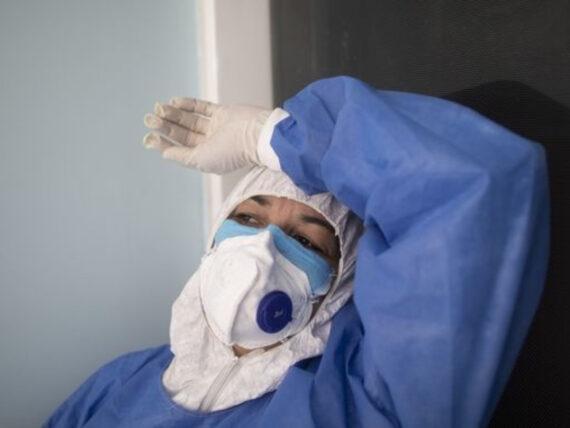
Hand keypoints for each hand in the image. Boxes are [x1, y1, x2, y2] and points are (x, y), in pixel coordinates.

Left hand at [143, 98, 270, 173]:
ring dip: (174, 114)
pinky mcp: (222, 113)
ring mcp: (216, 128)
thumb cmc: (232, 152)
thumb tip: (165, 153)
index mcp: (206, 158)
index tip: (148, 137)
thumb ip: (182, 157)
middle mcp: (210, 143)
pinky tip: (174, 102)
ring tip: (159, 108)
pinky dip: (188, 104)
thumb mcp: (202, 160)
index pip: (180, 150)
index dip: (163, 143)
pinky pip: (202, 108)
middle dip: (166, 126)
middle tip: (149, 119)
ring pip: (190, 120)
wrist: (257, 135)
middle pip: (183, 134)